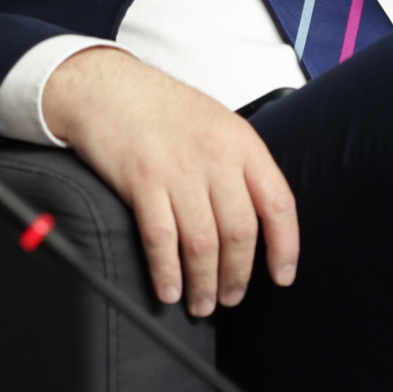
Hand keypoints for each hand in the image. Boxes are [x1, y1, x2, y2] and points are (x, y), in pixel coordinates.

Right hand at [42, 47, 298, 317]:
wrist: (107, 87)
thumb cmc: (161, 109)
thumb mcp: (217, 123)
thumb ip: (239, 165)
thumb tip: (257, 220)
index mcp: (242, 142)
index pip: (278, 204)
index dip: (285, 247)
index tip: (282, 277)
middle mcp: (215, 156)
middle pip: (240, 232)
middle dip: (237, 276)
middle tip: (230, 298)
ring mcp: (178, 169)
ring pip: (203, 244)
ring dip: (204, 283)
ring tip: (200, 304)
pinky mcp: (142, 180)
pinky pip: (161, 240)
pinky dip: (167, 272)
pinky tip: (169, 290)